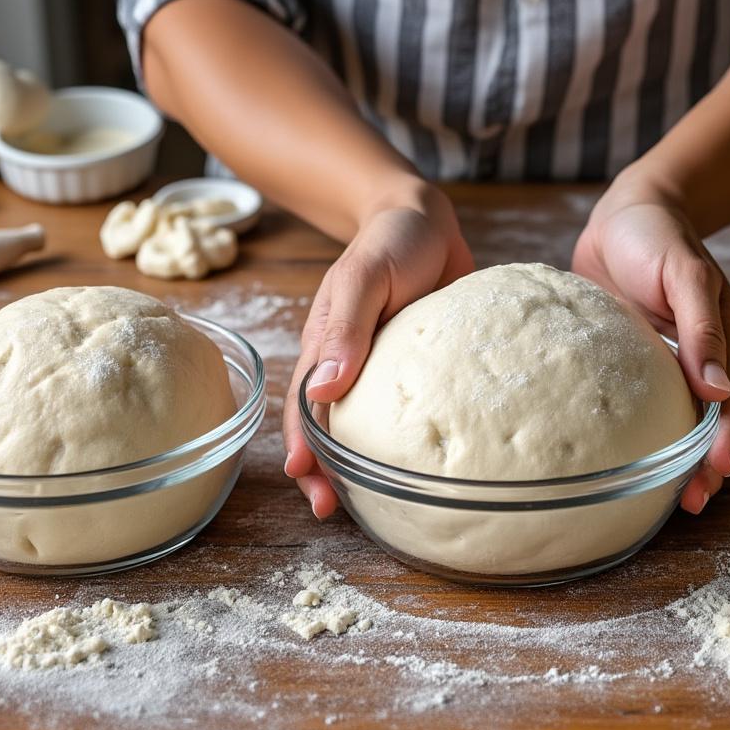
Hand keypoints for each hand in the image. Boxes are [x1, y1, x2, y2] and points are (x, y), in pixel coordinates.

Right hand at [282, 181, 472, 517]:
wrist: (425, 219)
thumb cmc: (390, 242)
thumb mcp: (364, 276)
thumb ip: (346, 327)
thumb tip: (326, 388)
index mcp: (328, 346)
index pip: (306, 405)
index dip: (303, 443)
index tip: (306, 478)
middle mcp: (351, 364)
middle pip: (328, 425)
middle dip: (324, 469)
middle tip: (331, 510)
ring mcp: (384, 369)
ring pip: (367, 425)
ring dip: (361, 462)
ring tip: (370, 501)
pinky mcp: (421, 368)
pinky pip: (407, 409)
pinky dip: (405, 439)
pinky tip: (422, 463)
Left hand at [572, 172, 729, 513]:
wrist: (625, 210)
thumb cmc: (658, 235)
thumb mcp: (685, 274)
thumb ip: (701, 329)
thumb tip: (714, 389)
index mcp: (720, 340)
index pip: (729, 401)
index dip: (725, 438)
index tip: (715, 471)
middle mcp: (695, 357)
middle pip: (707, 421)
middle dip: (704, 464)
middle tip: (692, 504)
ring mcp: (662, 361)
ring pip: (674, 418)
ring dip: (675, 456)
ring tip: (666, 497)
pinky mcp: (628, 359)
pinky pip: (637, 400)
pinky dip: (639, 429)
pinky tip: (625, 454)